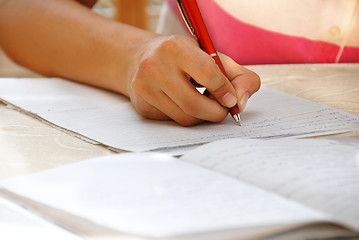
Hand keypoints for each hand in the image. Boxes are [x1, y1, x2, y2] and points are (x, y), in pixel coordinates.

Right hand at [125, 34, 259, 125]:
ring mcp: (144, 88)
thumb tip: (242, 102)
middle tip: (223, 110)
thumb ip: (237, 75)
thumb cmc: (182, 56)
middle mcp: (154, 66)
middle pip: (194, 104)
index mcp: (175, 47)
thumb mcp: (210, 54)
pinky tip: (185, 103)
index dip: (224, 90)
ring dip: (202, 116)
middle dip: (216, 113)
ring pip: (184, 117)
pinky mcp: (142, 106)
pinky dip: (186, 116)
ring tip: (205, 103)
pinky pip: (173, 121)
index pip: (207, 73)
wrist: (139, 58)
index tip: (231, 99)